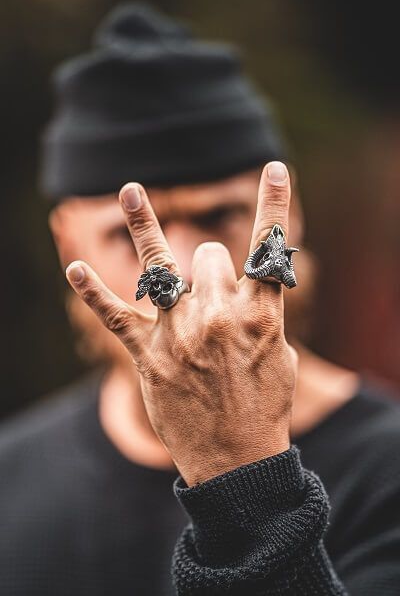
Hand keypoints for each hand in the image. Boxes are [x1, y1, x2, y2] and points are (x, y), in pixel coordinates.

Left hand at [66, 162, 296, 485]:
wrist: (236, 460)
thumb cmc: (263, 406)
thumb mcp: (279, 357)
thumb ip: (261, 319)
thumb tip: (243, 298)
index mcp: (260, 313)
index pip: (270, 248)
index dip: (275, 204)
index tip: (274, 168)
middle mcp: (218, 314)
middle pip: (211, 256)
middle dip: (213, 270)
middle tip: (214, 302)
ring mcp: (179, 332)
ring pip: (160, 265)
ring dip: (145, 225)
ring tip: (132, 191)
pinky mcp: (148, 355)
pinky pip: (116, 315)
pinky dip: (94, 292)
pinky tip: (76, 269)